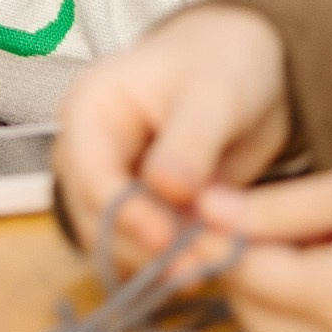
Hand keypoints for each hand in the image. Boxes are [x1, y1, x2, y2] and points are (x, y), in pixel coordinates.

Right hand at [53, 1, 293, 274]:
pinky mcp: (137, 210)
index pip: (90, 173)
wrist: (243, 67)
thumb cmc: (222, 63)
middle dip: (143, 248)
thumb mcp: (215, 94)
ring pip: (114, 242)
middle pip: (94, 218)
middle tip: (198, 268)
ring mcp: (110, 184)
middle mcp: (88, 150)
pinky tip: (207, 265)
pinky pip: (142, 250)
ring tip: (209, 268)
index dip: (123, 213)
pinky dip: (171, 262)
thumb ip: (190, 141)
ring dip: (158, 263)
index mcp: (91, 108)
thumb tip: (168, 189)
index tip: (167, 240)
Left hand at [199, 151, 331, 331]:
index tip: (201, 203)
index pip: (244, 275)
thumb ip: (282, 206)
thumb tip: (207, 206)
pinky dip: (303, 314)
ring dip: (268, 294)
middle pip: (256, 317)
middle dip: (237, 270)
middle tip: (239, 219)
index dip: (215, 238)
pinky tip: (318, 265)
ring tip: (281, 237)